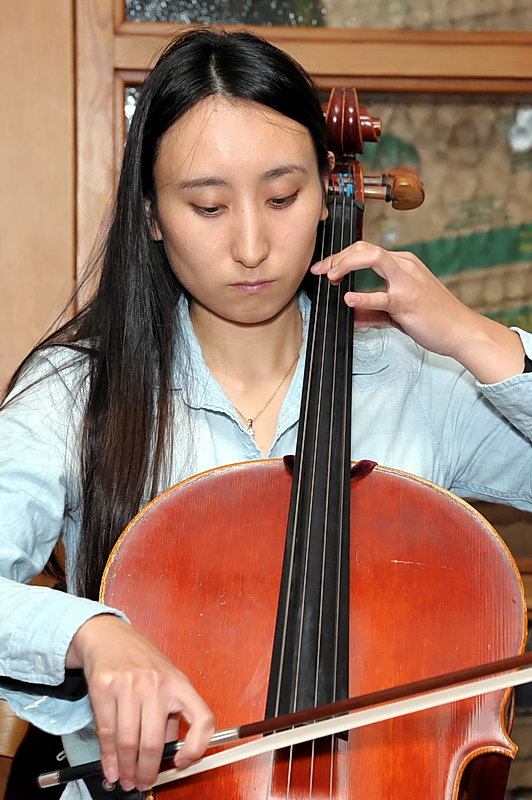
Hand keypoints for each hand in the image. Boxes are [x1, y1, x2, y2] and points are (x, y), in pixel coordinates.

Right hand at [67, 615, 214, 792]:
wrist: (109, 637)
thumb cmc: (141, 661)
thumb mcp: (167, 680)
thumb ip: (170, 714)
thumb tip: (170, 754)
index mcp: (179, 683)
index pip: (202, 718)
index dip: (197, 747)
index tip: (182, 762)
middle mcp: (157, 683)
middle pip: (153, 741)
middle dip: (146, 770)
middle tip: (142, 783)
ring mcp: (129, 684)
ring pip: (128, 741)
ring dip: (126, 768)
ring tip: (126, 779)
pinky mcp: (104, 687)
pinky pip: (107, 732)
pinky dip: (108, 757)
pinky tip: (111, 767)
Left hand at [311, 241, 524, 382]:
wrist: (462, 332)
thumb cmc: (434, 320)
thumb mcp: (399, 312)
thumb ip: (373, 311)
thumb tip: (350, 313)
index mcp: (403, 265)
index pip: (366, 251)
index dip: (341, 257)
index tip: (324, 269)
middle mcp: (405, 267)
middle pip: (364, 248)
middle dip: (337, 257)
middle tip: (320, 270)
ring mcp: (407, 282)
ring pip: (373, 258)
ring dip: (346, 264)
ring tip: (331, 276)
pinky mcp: (407, 302)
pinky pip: (382, 296)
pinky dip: (363, 297)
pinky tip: (348, 299)